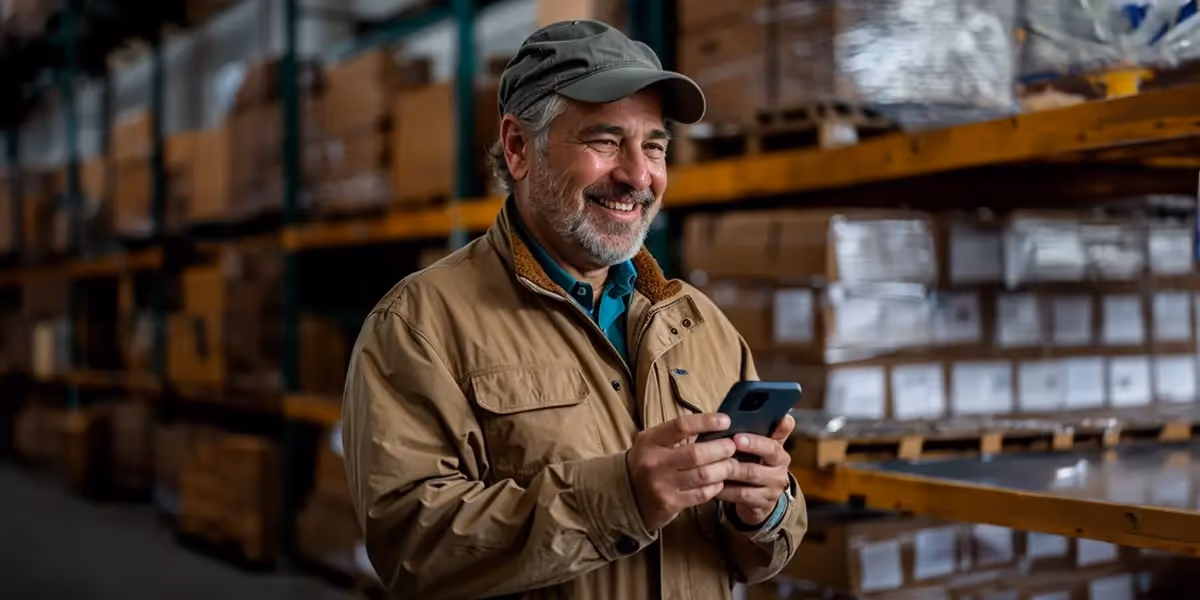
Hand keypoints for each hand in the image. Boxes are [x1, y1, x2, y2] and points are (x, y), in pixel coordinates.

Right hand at [626, 413, 739, 530]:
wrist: (625, 495)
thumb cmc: (647, 463)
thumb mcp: (653, 442)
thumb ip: (677, 433)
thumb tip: (713, 423)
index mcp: (650, 441)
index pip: (681, 426)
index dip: (706, 422)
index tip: (725, 421)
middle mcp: (654, 462)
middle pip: (696, 454)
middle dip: (721, 449)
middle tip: (732, 447)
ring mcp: (661, 485)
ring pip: (703, 475)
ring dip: (723, 468)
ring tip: (730, 464)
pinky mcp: (670, 503)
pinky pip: (701, 494)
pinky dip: (715, 486)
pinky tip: (719, 481)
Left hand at [716, 415, 794, 526]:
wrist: (761, 498)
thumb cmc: (757, 464)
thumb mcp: (763, 447)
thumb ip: (769, 431)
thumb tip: (786, 416)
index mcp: (779, 454)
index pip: (771, 447)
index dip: (754, 442)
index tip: (736, 437)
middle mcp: (779, 473)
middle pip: (755, 467)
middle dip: (733, 461)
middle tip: (716, 454)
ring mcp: (771, 491)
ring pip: (745, 484)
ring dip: (726, 474)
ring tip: (708, 466)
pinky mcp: (762, 505)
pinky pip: (740, 496)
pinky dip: (724, 490)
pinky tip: (711, 483)